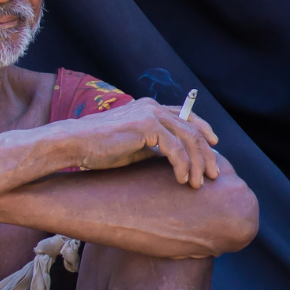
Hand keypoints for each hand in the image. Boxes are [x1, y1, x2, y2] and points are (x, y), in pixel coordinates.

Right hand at [64, 99, 220, 188]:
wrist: (75, 144)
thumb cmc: (100, 149)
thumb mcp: (135, 148)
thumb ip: (155, 148)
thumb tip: (175, 161)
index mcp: (151, 109)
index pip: (187, 116)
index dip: (204, 131)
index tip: (214, 148)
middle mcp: (153, 107)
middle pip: (193, 128)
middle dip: (206, 153)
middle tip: (214, 174)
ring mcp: (150, 113)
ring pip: (188, 138)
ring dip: (197, 163)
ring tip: (198, 183)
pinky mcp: (145, 125)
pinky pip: (174, 147)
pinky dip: (182, 165)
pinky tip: (181, 179)